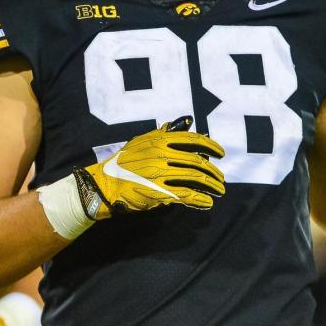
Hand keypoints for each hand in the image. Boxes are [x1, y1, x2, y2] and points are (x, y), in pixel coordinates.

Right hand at [73, 115, 224, 219]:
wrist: (104, 184)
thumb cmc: (122, 163)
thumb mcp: (140, 141)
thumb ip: (161, 134)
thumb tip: (182, 123)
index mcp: (158, 140)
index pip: (192, 139)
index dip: (210, 146)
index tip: (220, 153)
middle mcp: (161, 155)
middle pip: (196, 161)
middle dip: (213, 171)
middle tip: (221, 178)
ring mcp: (160, 174)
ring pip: (194, 177)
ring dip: (211, 185)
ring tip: (219, 190)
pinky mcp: (158, 192)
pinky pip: (186, 194)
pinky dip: (200, 199)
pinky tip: (208, 202)